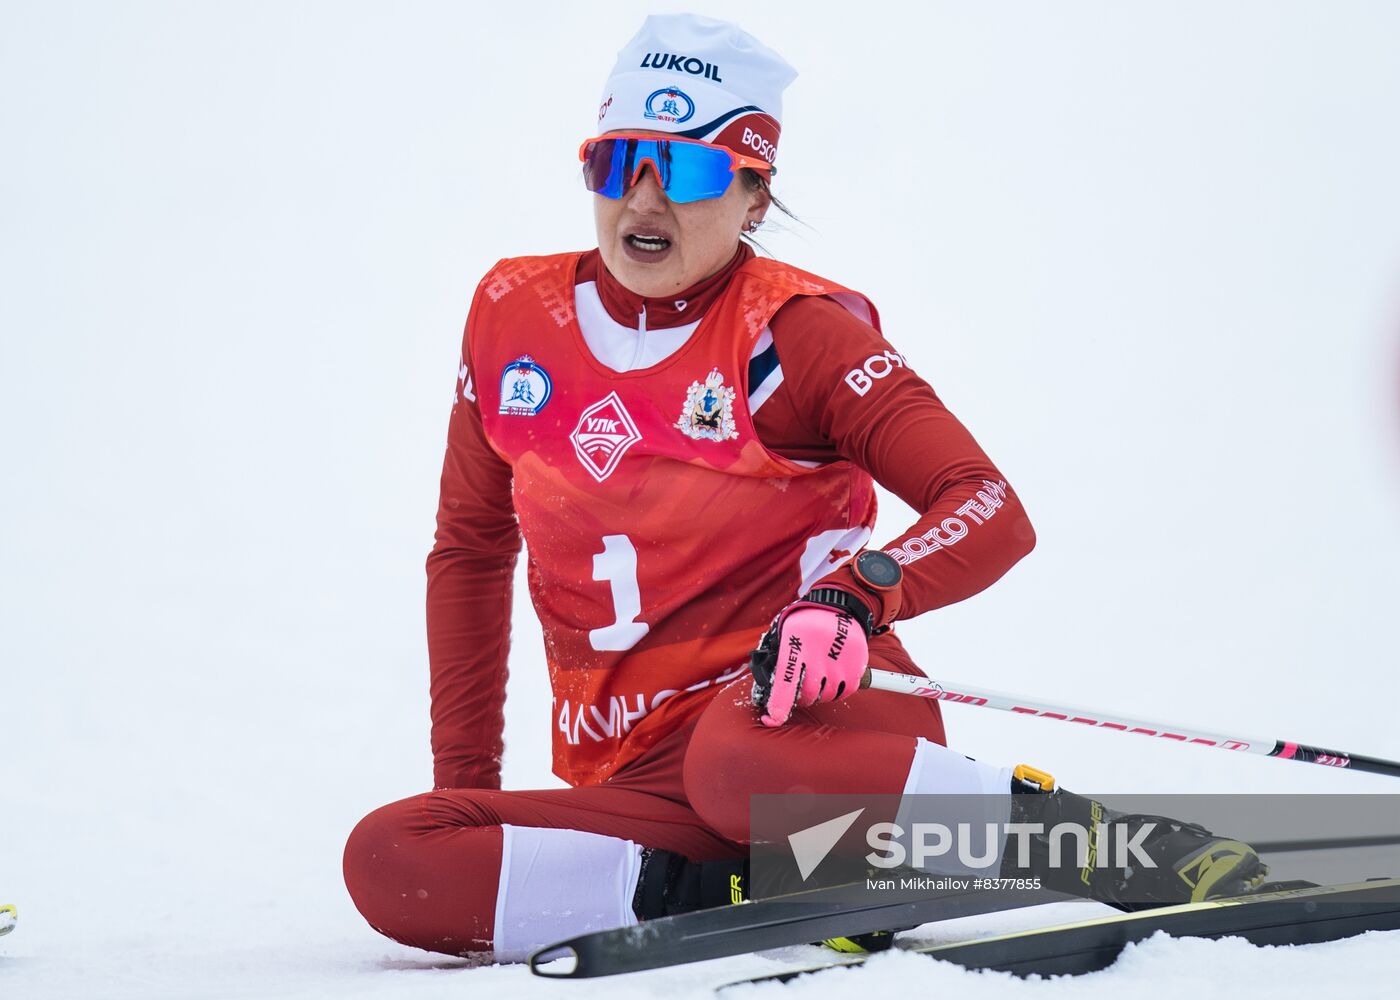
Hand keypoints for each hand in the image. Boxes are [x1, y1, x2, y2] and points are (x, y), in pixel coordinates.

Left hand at [749, 602, 867, 727]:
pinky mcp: (856, 666)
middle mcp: (818, 657)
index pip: (785, 683)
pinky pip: (844, 692)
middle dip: (801, 696)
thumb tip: (768, 691)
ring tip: (818, 673)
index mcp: (795, 646)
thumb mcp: (785, 633)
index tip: (772, 718)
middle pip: (807, 695)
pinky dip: (837, 689)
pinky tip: (832, 674)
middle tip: (800, 685)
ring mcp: (839, 663)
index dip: (778, 706)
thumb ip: (777, 659)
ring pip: (826, 696)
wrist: (839, 606)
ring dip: (819, 692)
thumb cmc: (805, 625)